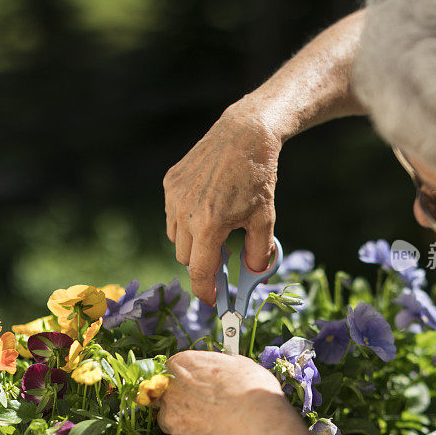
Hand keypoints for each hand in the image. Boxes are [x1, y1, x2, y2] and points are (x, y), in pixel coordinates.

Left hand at [156, 350, 290, 434]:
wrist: (257, 426)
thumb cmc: (250, 390)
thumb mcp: (238, 364)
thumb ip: (220, 366)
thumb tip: (223, 370)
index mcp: (181, 365)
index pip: (173, 368)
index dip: (188, 376)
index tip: (200, 382)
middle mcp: (170, 391)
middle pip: (168, 394)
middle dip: (183, 399)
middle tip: (207, 403)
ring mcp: (173, 419)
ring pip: (173, 419)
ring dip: (187, 420)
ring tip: (213, 422)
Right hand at [163, 102, 280, 304]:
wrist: (244, 134)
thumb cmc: (258, 177)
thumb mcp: (265, 219)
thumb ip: (258, 253)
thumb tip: (252, 276)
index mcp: (210, 225)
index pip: (199, 272)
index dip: (205, 291)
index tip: (212, 300)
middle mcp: (186, 212)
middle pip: (185, 258)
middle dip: (202, 263)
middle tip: (223, 259)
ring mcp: (174, 196)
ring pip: (175, 237)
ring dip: (192, 242)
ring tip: (215, 227)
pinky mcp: (170, 182)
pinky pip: (172, 215)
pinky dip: (185, 220)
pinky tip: (206, 206)